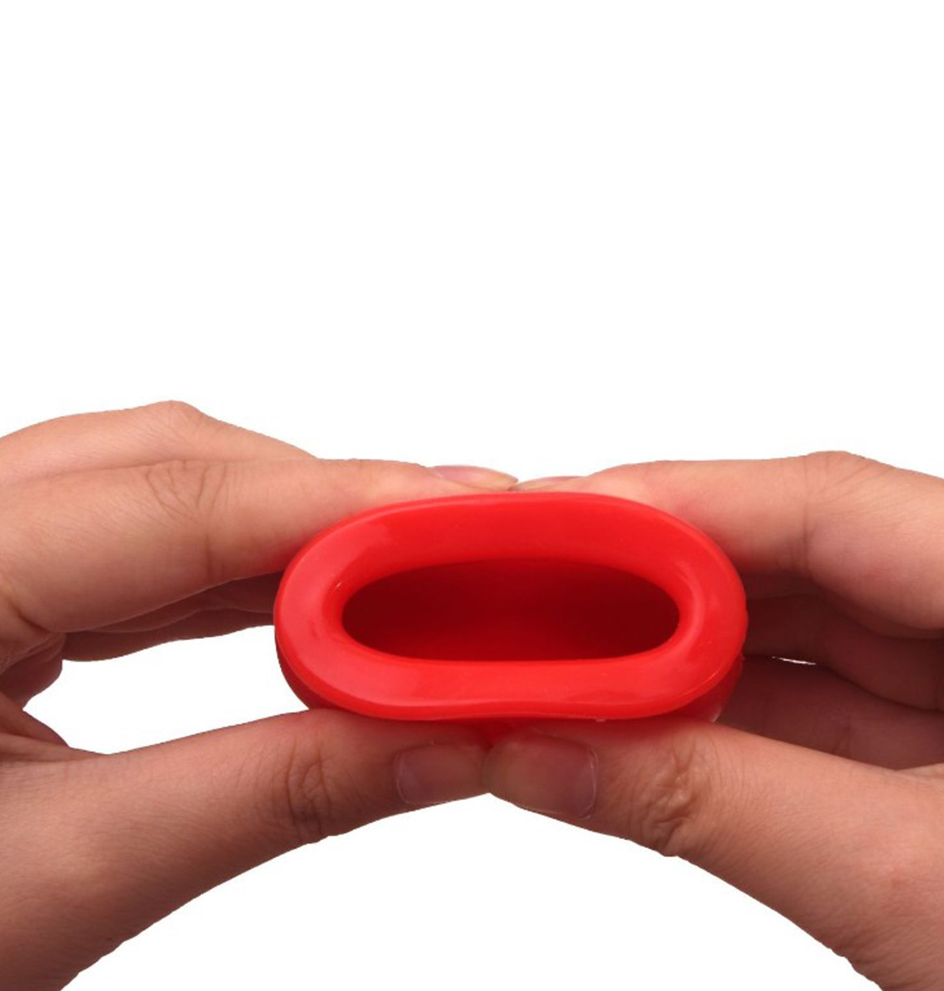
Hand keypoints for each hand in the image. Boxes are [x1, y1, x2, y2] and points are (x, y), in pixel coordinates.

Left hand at [0, 401, 509, 990]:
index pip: (169, 503)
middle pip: (169, 466)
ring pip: (160, 487)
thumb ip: (274, 794)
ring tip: (405, 570)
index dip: (339, 502)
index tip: (470, 508)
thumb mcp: (72, 879)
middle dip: (326, 504)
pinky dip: (240, 564)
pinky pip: (138, 538)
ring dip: (291, 531)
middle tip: (458, 545)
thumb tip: (439, 742)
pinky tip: (314, 593)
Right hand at [487, 454, 943, 990]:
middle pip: (803, 556)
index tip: (562, 522)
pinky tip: (636, 719)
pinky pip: (809, 703)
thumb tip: (547, 749)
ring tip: (570, 655)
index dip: (682, 504)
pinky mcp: (942, 753)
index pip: (837, 505)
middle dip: (661, 577)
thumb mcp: (913, 888)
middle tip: (542, 591)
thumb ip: (708, 804)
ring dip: (678, 649)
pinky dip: (716, 713)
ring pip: (799, 630)